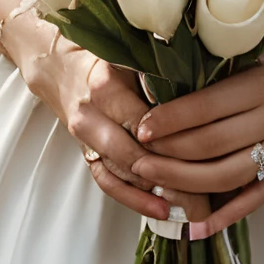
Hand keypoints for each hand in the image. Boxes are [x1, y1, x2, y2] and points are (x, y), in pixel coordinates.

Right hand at [24, 38, 209, 225]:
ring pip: (121, 172)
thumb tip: (200, 94)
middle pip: (132, 153)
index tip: (205, 154)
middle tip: (203, 189)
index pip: (143, 122)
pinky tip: (159, 209)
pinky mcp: (85, 153)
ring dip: (154, 192)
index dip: (174, 140)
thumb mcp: (128, 53)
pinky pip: (107, 182)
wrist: (58, 65)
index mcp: (105, 86)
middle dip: (168, 174)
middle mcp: (91, 115)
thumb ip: (156, 72)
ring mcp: (85, 138)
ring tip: (188, 206)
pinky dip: (133, 199)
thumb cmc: (102, 55)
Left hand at [129, 41, 263, 238]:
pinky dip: (227, 215)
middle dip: (170, 155)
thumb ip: (221, 78)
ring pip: (230, 175)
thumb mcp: (257, 53)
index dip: (171, 120)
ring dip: (187, 183)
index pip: (208, 108)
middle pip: (213, 145)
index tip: (143, 127)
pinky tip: (197, 226)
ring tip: (155, 181)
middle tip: (138, 158)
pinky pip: (258, 196)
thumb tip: (165, 96)